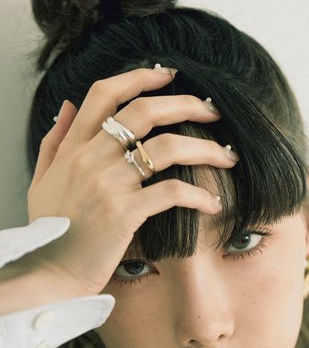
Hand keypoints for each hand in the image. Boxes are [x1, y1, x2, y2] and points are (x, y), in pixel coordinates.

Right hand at [27, 67, 236, 298]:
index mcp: (72, 147)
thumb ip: (54, 141)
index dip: (140, 77)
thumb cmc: (50, 230)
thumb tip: (65, 105)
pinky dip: (199, 195)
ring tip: (228, 155)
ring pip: (166, 147)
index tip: (169, 74)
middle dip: (186, 103)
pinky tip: (213, 203)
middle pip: (144, 111)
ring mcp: (108, 184)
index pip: (105, 93)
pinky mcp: (124, 213)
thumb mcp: (41, 179)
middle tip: (213, 109)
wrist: (48, 273)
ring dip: (205, 147)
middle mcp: (90, 158)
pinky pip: (172, 192)